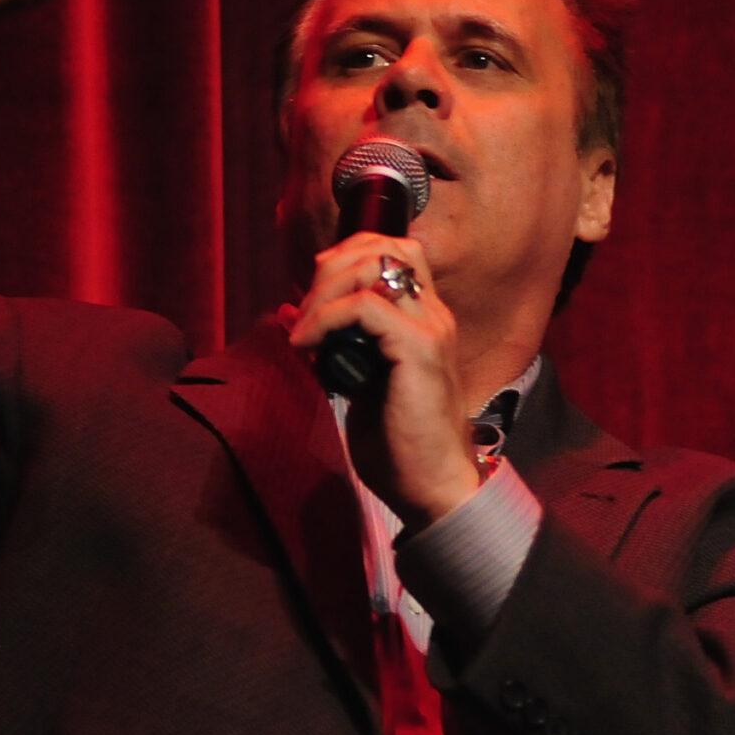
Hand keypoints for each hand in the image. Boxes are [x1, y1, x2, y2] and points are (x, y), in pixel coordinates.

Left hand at [289, 233, 480, 527]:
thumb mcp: (363, 384)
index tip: (315, 294)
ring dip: (326, 289)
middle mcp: (434, 315)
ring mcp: (430, 329)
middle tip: (305, 309)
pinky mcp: (419, 349)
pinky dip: (326, 318)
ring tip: (305, 328)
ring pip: (375, 266)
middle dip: (332, 266)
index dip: (349, 256)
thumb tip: (299, 321)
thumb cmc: (402, 447)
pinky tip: (308, 346)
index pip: (396, 252)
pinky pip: (364, 307)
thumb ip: (343, 349)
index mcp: (427, 321)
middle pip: (385, 247)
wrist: (435, 488)